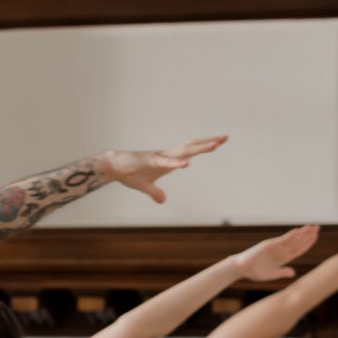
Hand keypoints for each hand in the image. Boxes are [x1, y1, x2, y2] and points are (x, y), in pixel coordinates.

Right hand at [100, 135, 225, 203]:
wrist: (112, 166)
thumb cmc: (128, 173)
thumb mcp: (144, 186)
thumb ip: (155, 193)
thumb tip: (162, 201)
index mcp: (167, 159)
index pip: (190, 150)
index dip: (204, 145)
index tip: (220, 140)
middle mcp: (166, 155)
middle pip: (191, 147)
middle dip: (208, 142)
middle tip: (225, 137)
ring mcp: (158, 157)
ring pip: (183, 151)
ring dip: (199, 148)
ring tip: (215, 145)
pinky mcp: (149, 162)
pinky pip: (165, 162)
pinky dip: (176, 163)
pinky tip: (187, 164)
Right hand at [229, 224, 318, 283]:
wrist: (241, 268)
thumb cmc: (254, 272)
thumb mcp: (271, 274)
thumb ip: (282, 272)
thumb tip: (294, 272)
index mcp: (283, 258)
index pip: (299, 249)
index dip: (308, 244)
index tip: (315, 237)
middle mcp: (281, 251)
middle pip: (298, 242)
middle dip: (308, 235)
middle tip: (318, 227)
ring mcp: (275, 247)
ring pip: (292, 239)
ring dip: (302, 233)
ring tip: (311, 226)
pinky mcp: (269, 245)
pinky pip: (282, 240)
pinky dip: (290, 236)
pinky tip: (298, 231)